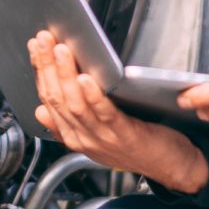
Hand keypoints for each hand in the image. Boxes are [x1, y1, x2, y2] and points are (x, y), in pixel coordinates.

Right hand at [28, 30, 208, 193]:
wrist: (171, 168)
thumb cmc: (137, 148)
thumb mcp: (95, 138)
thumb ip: (67, 125)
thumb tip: (41, 110)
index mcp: (73, 136)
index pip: (48, 100)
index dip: (40, 71)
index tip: (36, 47)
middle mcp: (83, 138)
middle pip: (57, 99)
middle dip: (47, 66)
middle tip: (44, 40)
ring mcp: (103, 138)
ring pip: (75, 105)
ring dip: (65, 75)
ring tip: (61, 51)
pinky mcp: (125, 135)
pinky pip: (104, 115)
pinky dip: (92, 97)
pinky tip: (86, 79)